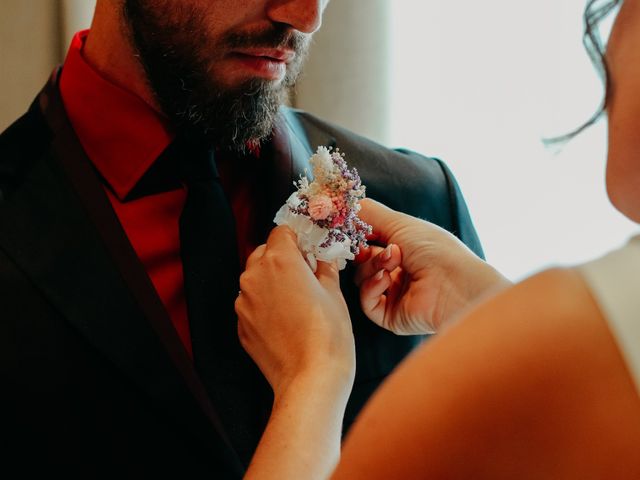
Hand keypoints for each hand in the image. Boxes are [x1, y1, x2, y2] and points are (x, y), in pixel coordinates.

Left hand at [235, 226, 354, 399]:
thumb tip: (322, 258)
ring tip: (297, 302)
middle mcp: (255, 276)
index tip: (308, 251)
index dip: (297, 240)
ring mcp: (244, 302)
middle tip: (305, 276)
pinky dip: (265, 305)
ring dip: (272, 282)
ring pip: (256, 279)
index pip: (281, 232)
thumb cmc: (327, 335)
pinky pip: (252, 303)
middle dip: (282, 259)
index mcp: (280, 260)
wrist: (310, 378)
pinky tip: (286, 321)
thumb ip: (324, 267)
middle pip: (264, 253)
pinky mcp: (241, 324)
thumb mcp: (334, 293)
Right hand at [355, 199, 510, 333]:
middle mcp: (399, 271)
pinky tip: (387, 279)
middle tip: (366, 246)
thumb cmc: (434, 249)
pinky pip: (367, 302)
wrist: (454, 284)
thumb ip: (368, 212)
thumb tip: (341, 204)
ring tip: (392, 261)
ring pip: (362, 279)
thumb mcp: (399, 222)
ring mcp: (395, 294)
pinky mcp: (390, 316)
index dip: (357, 236)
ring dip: (373, 266)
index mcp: (405, 248)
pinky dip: (372, 287)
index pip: (370, 241)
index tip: (348, 228)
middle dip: (363, 251)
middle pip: (362, 261)